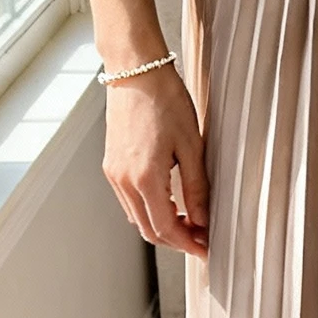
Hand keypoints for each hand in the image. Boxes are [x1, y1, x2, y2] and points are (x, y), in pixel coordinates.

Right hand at [101, 66, 209, 257]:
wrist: (136, 70)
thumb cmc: (166, 100)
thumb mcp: (192, 145)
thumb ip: (197, 187)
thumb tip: (203, 220)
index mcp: (145, 178)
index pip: (166, 228)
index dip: (189, 244)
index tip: (207, 248)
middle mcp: (123, 181)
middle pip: (149, 230)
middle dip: (177, 240)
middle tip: (202, 238)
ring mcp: (113, 174)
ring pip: (137, 218)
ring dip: (163, 226)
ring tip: (191, 221)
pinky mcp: (110, 165)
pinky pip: (129, 201)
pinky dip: (149, 210)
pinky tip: (170, 202)